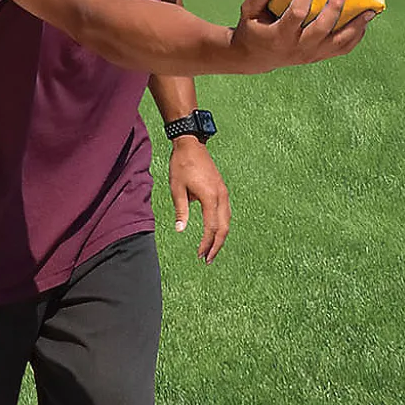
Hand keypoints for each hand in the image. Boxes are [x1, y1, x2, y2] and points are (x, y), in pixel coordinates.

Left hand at [169, 138, 230, 262]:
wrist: (191, 145)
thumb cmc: (182, 165)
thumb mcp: (177, 189)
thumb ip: (181, 210)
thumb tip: (180, 229)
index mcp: (210, 197)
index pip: (211, 227)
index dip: (206, 243)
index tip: (199, 254)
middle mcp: (221, 196)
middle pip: (224, 227)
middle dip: (216, 245)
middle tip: (207, 259)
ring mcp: (223, 192)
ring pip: (227, 220)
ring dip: (220, 236)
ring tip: (211, 250)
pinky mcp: (221, 190)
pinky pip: (225, 212)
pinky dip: (221, 225)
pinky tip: (214, 233)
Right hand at [231, 0, 375, 72]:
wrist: (253, 58)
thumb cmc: (253, 28)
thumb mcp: (248, 11)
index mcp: (278, 37)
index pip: (296, 14)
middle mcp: (296, 48)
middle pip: (322, 28)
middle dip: (335, 5)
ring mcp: (309, 55)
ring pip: (338, 42)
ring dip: (356, 25)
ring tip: (370, 9)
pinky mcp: (318, 56)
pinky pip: (342, 48)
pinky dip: (356, 36)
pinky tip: (364, 22)